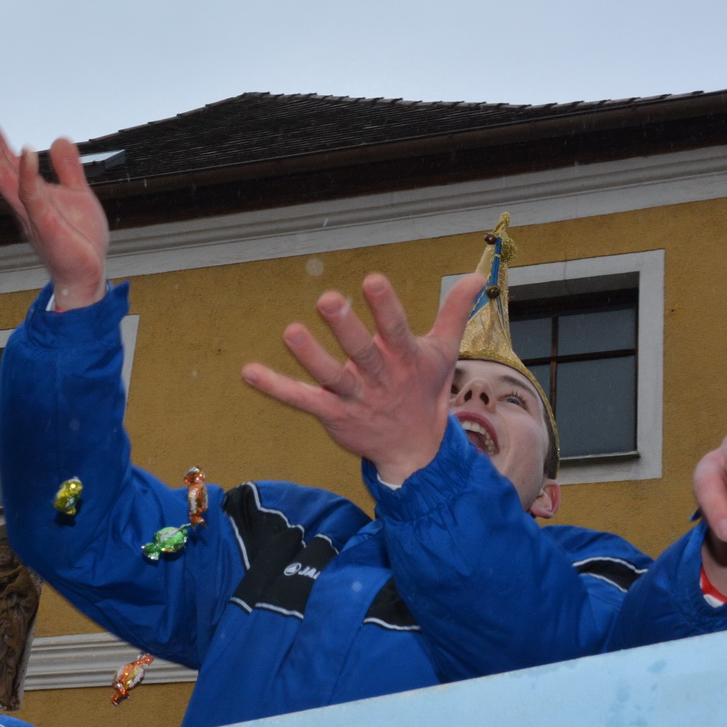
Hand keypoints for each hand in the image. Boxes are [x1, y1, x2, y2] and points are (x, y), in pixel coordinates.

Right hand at [0, 103, 108, 309]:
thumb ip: (68, 168)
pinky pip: (32, 196)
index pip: (3, 159)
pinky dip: (28, 173)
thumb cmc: (79, 241)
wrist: (87, 276)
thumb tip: (59, 139)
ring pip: (3, 177)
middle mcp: (22, 201)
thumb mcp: (77, 194)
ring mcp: (31, 213)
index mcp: (27, 193)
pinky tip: (28, 150)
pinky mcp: (46, 224)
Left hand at [240, 272, 486, 484]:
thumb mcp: (443, 352)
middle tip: (329, 299)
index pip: (394, 328)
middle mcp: (379, 377)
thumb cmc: (424, 391)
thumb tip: (477, 276)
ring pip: (332, 377)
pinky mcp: (333, 415)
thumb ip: (455, 313)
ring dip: (311, 356)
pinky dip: (276, 387)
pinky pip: (302, 400)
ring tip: (290, 331)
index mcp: (404, 358)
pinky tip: (250, 372)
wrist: (417, 450)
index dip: (384, 306)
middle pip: (362, 352)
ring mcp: (355, 398)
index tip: (372, 279)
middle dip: (347, 327)